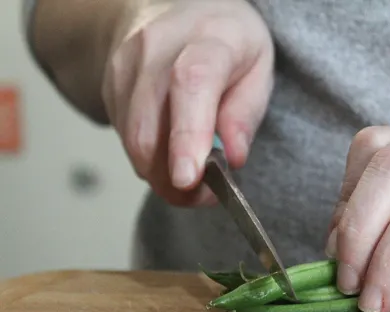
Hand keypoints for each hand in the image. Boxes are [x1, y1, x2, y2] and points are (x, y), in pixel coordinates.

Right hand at [102, 0, 273, 204]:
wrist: (177, 11)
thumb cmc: (226, 44)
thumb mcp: (258, 68)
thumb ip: (246, 112)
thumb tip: (233, 157)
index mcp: (208, 38)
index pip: (190, 85)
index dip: (187, 136)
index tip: (188, 178)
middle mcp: (157, 48)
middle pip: (150, 125)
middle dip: (173, 177)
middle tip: (204, 196)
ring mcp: (126, 67)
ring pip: (134, 141)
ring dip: (163, 175)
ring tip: (196, 175)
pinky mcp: (111, 88)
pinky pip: (127, 140)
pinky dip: (152, 161)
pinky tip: (174, 153)